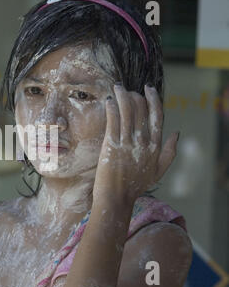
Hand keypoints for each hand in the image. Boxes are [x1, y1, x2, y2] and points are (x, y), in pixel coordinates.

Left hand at [93, 84, 178, 206]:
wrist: (116, 198)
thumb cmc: (135, 186)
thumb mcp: (159, 171)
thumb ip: (170, 152)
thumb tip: (177, 133)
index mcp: (155, 146)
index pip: (157, 116)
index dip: (152, 99)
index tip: (147, 88)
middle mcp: (143, 142)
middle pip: (140, 110)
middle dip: (134, 95)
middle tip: (126, 90)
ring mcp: (127, 143)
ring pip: (126, 111)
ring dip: (121, 96)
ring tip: (116, 88)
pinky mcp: (111, 145)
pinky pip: (113, 121)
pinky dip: (112, 108)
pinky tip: (109, 101)